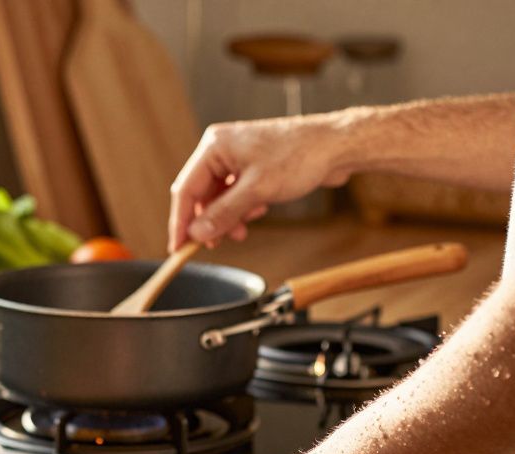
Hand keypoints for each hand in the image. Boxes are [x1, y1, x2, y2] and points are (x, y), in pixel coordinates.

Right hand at [169, 114, 354, 251]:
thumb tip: (197, 233)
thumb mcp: (256, 191)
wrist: (337, 145)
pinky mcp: (253, 167)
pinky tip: (257, 212)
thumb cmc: (300, 155)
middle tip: (217, 243)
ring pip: (219, 197)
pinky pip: (235, 194)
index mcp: (215, 146)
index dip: (180, 221)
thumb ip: (223, 214)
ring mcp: (237, 157)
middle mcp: (222, 149)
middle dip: (210, 221)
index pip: (185, 189)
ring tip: (243, 229)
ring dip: (228, 217)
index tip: (177, 247)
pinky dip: (241, 209)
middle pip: (201, 194)